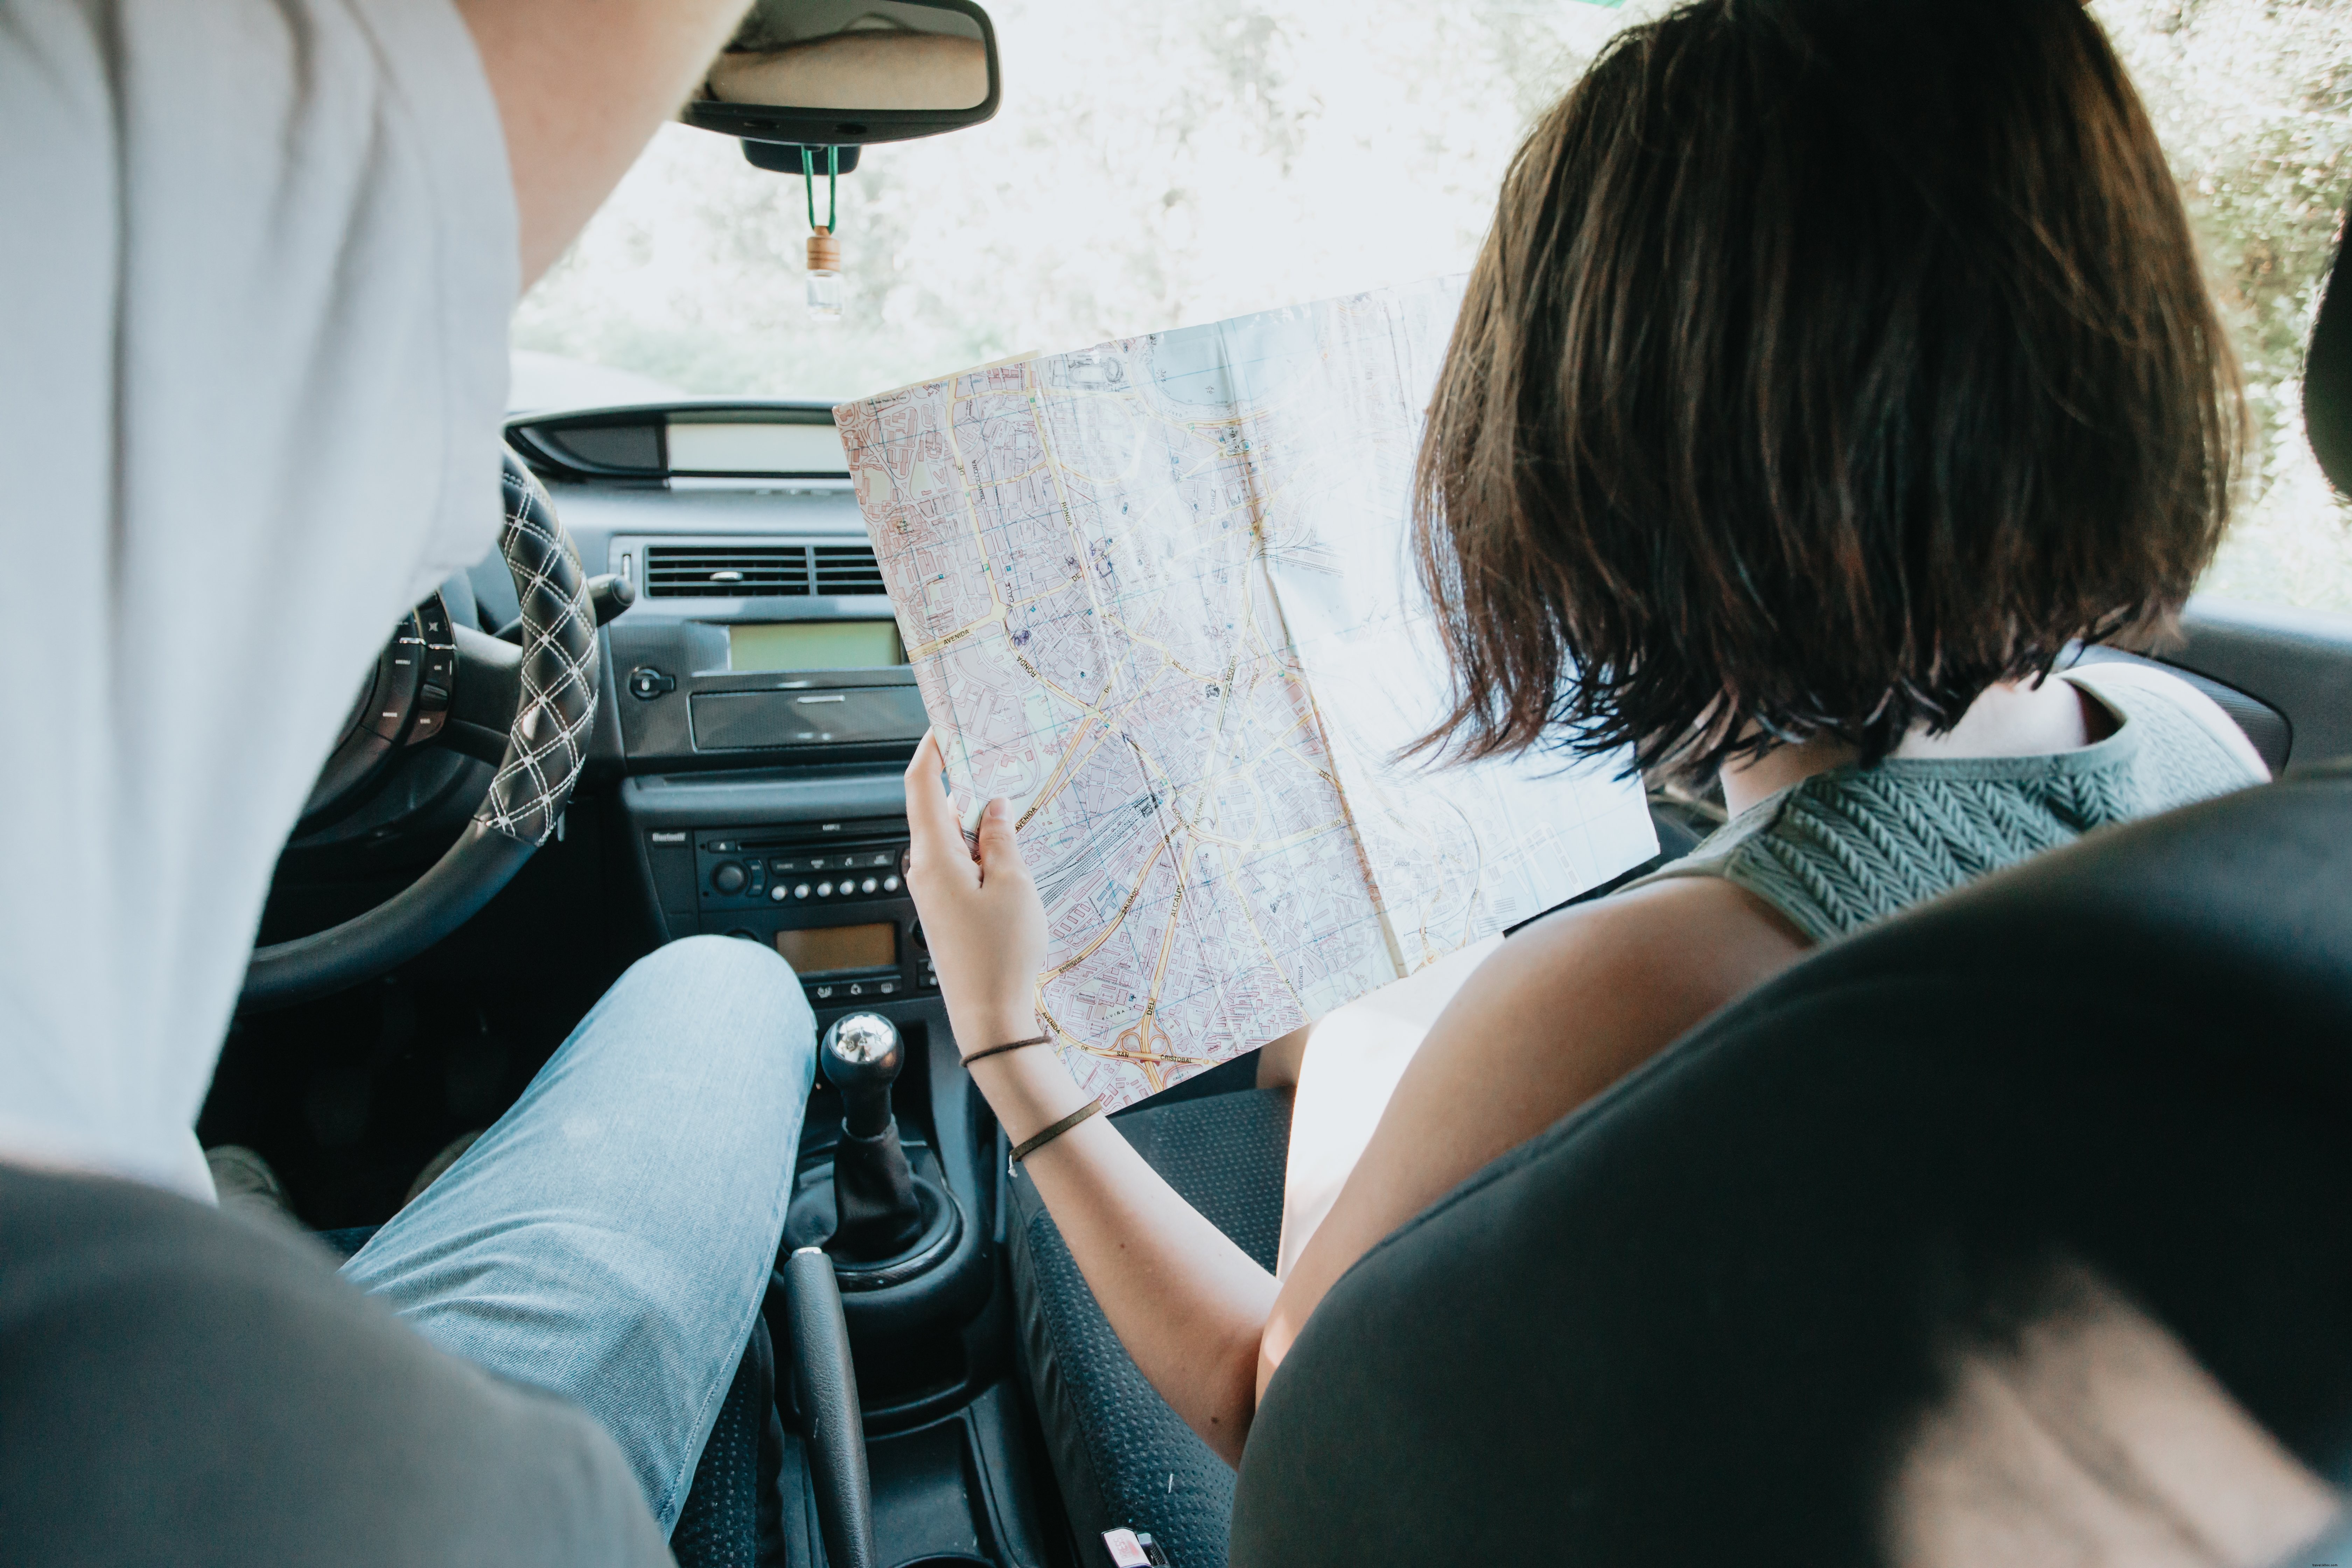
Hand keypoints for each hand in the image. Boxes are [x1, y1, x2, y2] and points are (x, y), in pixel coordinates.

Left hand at [902, 731, 1049, 1056]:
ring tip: (1018, 817)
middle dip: (970, 787)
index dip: (932, 750)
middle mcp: (925, 870)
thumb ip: (1002, 838)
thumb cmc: (1001, 954)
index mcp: (934, 857)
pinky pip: (961, 864)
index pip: (922, 786)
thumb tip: (994, 806)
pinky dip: (983, 851)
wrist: (989, 1016)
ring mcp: (934, 891)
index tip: (946, 726)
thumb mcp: (1013, 884)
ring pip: (954, 839)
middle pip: (939, 810)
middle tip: (1004, 765)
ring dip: (982, 825)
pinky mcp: (947, 909)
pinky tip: (1011, 857)